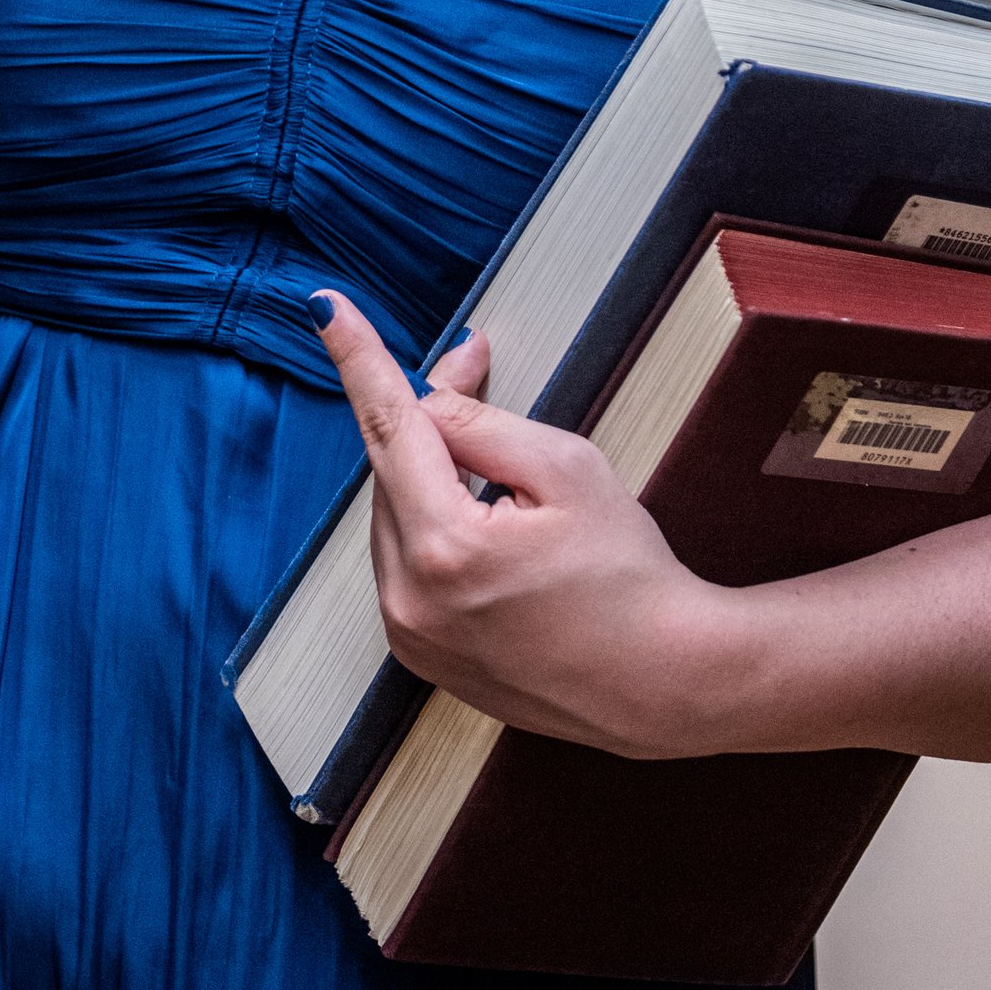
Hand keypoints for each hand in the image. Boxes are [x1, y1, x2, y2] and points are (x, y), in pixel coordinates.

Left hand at [312, 291, 755, 758]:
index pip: (388, 425)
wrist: (664, 680)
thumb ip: (479, 423)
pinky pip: (403, 566)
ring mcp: (409, 635)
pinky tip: (491, 539)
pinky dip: (431, 532)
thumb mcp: (567, 469)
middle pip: (391, 472)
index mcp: (445, 547)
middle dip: (427, 420)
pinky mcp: (418, 656)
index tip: (326, 308)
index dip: (359, 358)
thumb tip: (423, 396)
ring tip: (507, 489)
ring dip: (430, 480)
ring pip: (393, 518)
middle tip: (475, 373)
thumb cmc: (629, 575)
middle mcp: (410, 598)